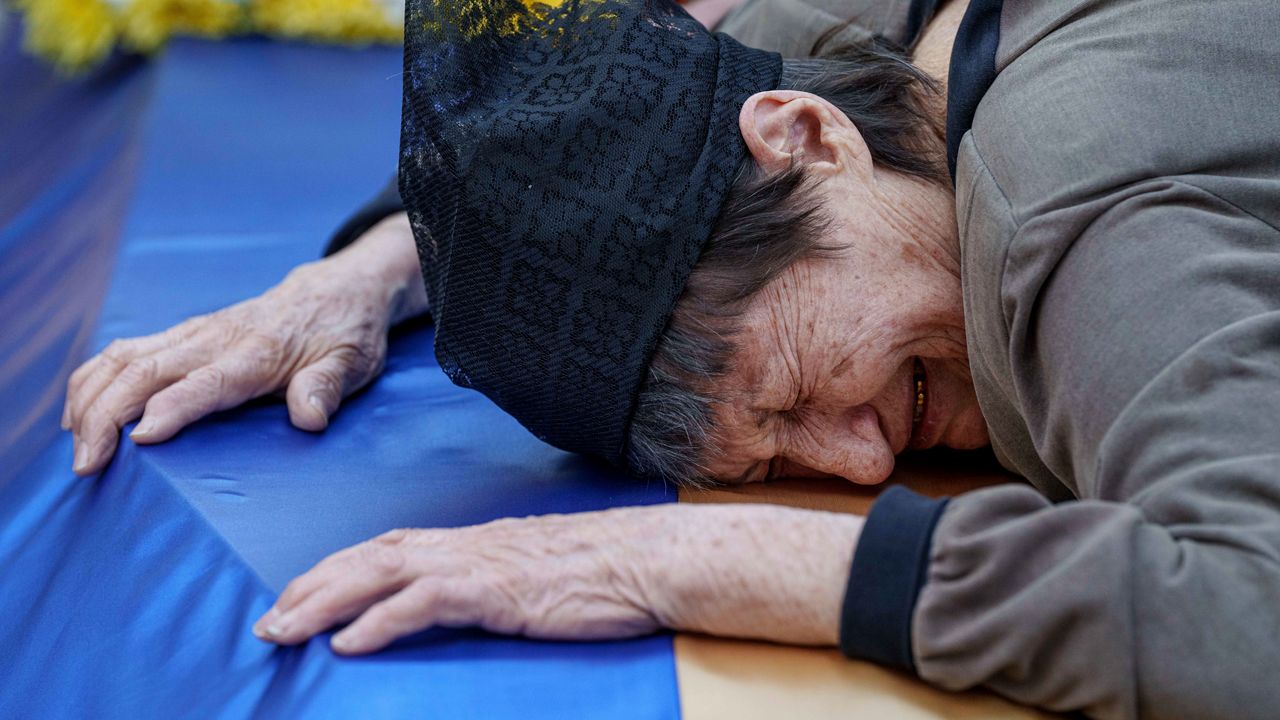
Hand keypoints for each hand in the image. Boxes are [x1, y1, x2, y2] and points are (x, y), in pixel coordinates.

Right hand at [63, 213, 425, 474]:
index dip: (171, 409)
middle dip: (105, 415)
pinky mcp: (184, 336)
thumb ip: (327, 388)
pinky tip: (79, 414)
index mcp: (257, 353)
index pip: (205, 383)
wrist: (337, 291)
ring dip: (89, 397)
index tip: (139, 439)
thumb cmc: (346, 334)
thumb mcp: (352, 363)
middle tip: (85, 464)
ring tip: (74, 444)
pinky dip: (94, 381)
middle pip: (145, 371)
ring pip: (124, 357)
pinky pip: (125, 352)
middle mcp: (216, 340)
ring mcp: (194, 334)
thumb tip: (309, 417)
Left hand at [253, 503, 862, 653]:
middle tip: (267, 622)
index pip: (386, 548)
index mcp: (471, 542)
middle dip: (312, 588)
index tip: (297, 594)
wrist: (649, 558)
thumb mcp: (535, 574)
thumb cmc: (602, 572)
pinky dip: (379, 621)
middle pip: (368, 557)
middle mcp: (464, 545)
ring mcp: (478, 564)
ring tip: (283, 632)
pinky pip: (424, 602)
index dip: (336, 570)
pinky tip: (348, 644)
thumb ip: (494, 582)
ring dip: (325, 603)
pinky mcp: (496, 590)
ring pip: (381, 574)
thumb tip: (466, 601)